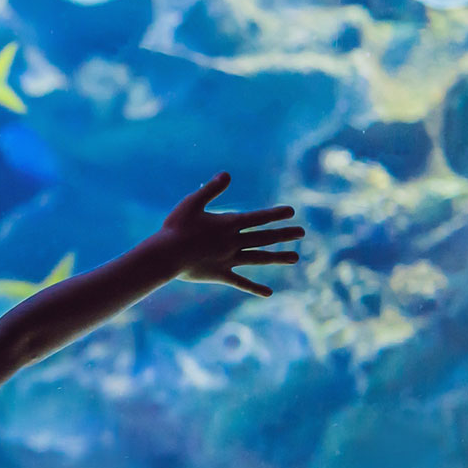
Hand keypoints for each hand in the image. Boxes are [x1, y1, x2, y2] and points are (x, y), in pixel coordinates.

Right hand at [156, 172, 302, 297]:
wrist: (165, 256)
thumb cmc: (175, 227)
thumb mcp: (191, 203)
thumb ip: (211, 189)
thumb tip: (227, 174)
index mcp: (228, 224)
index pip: (257, 218)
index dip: (274, 214)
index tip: (291, 212)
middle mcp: (233, 242)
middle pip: (263, 237)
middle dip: (284, 234)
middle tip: (301, 233)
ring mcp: (228, 260)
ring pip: (258, 258)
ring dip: (277, 257)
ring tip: (295, 258)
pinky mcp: (220, 274)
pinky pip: (241, 282)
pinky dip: (255, 288)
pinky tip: (269, 293)